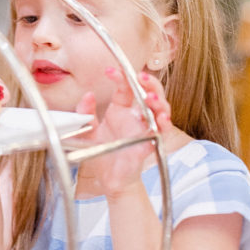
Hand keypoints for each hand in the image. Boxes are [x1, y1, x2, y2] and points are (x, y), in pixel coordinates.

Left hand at [76, 69, 172, 196]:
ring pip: (160, 110)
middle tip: (140, 76)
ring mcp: (145, 129)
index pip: (126, 87)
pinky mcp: (150, 144)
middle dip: (149, 83)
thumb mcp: (86, 130)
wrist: (108, 178)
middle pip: (150, 93)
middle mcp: (136, 117)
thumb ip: (85, 112)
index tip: (109, 71)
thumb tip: (88, 95)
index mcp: (121, 109)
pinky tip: (162, 118)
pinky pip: (162, 133)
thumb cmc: (102, 152)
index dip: (121, 77)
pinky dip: (164, 124)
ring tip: (150, 97)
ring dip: (158, 101)